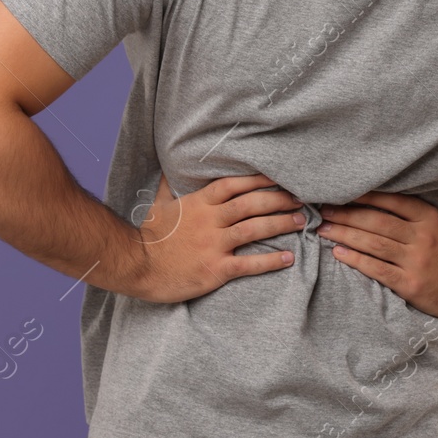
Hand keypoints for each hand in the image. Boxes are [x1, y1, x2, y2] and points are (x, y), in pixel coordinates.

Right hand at [129, 171, 304, 304]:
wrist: (136, 266)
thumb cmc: (148, 236)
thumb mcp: (157, 205)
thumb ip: (168, 186)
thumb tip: (168, 167)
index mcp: (199, 203)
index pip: (234, 184)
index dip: (259, 179)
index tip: (281, 176)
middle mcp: (210, 220)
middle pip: (251, 203)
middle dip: (279, 199)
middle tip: (301, 198)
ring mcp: (214, 245)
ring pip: (254, 229)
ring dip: (281, 224)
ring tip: (301, 222)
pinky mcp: (216, 269)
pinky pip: (250, 264)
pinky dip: (271, 261)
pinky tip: (289, 258)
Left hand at [317, 192, 437, 319]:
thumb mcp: (437, 223)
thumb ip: (411, 212)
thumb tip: (372, 197)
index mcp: (428, 217)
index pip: (391, 200)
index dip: (362, 195)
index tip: (340, 192)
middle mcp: (422, 237)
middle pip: (377, 221)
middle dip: (346, 214)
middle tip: (323, 211)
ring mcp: (416, 261)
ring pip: (373, 244)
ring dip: (344, 235)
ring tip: (323, 230)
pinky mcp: (410, 284)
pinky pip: (377, 269)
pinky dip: (355, 259)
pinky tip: (338, 253)